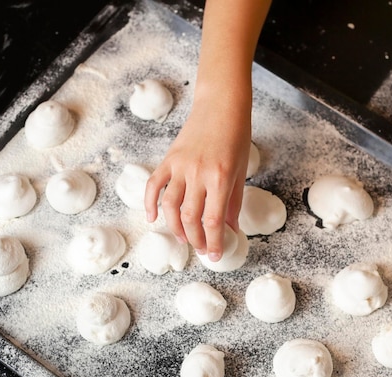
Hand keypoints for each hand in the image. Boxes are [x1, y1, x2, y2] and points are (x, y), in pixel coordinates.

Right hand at [144, 84, 250, 261]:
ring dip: (175, 227)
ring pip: (170, 206)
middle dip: (195, 239)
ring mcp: (180, 166)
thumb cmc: (236, 137)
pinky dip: (150, 204)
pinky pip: (154, 185)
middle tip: (200, 248)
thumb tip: (231, 229)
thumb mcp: (241, 171)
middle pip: (190, 217)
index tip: (214, 255)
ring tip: (184, 238)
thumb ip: (234, 202)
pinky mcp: (168, 159)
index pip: (214, 220)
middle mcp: (198, 174)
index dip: (214, 241)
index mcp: (221, 177)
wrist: (221, 106)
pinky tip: (154, 218)